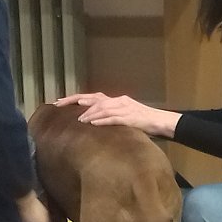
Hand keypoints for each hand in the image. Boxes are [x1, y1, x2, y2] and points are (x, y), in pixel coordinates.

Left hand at [57, 93, 178, 136]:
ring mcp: (125, 108)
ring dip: (89, 114)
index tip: (60, 102)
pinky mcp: (130, 117)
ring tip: (78, 120)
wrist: (162, 122)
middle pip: (93, 98)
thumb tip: (93, 123)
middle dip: (75, 101)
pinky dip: (102, 120)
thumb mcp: (125, 117)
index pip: (93, 97)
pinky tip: (93, 124)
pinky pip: (113, 118)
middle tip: (59, 105)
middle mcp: (119, 101)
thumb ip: (110, 117)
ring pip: (102, 108)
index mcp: (117, 100)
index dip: (76, 99)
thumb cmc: (143, 122)